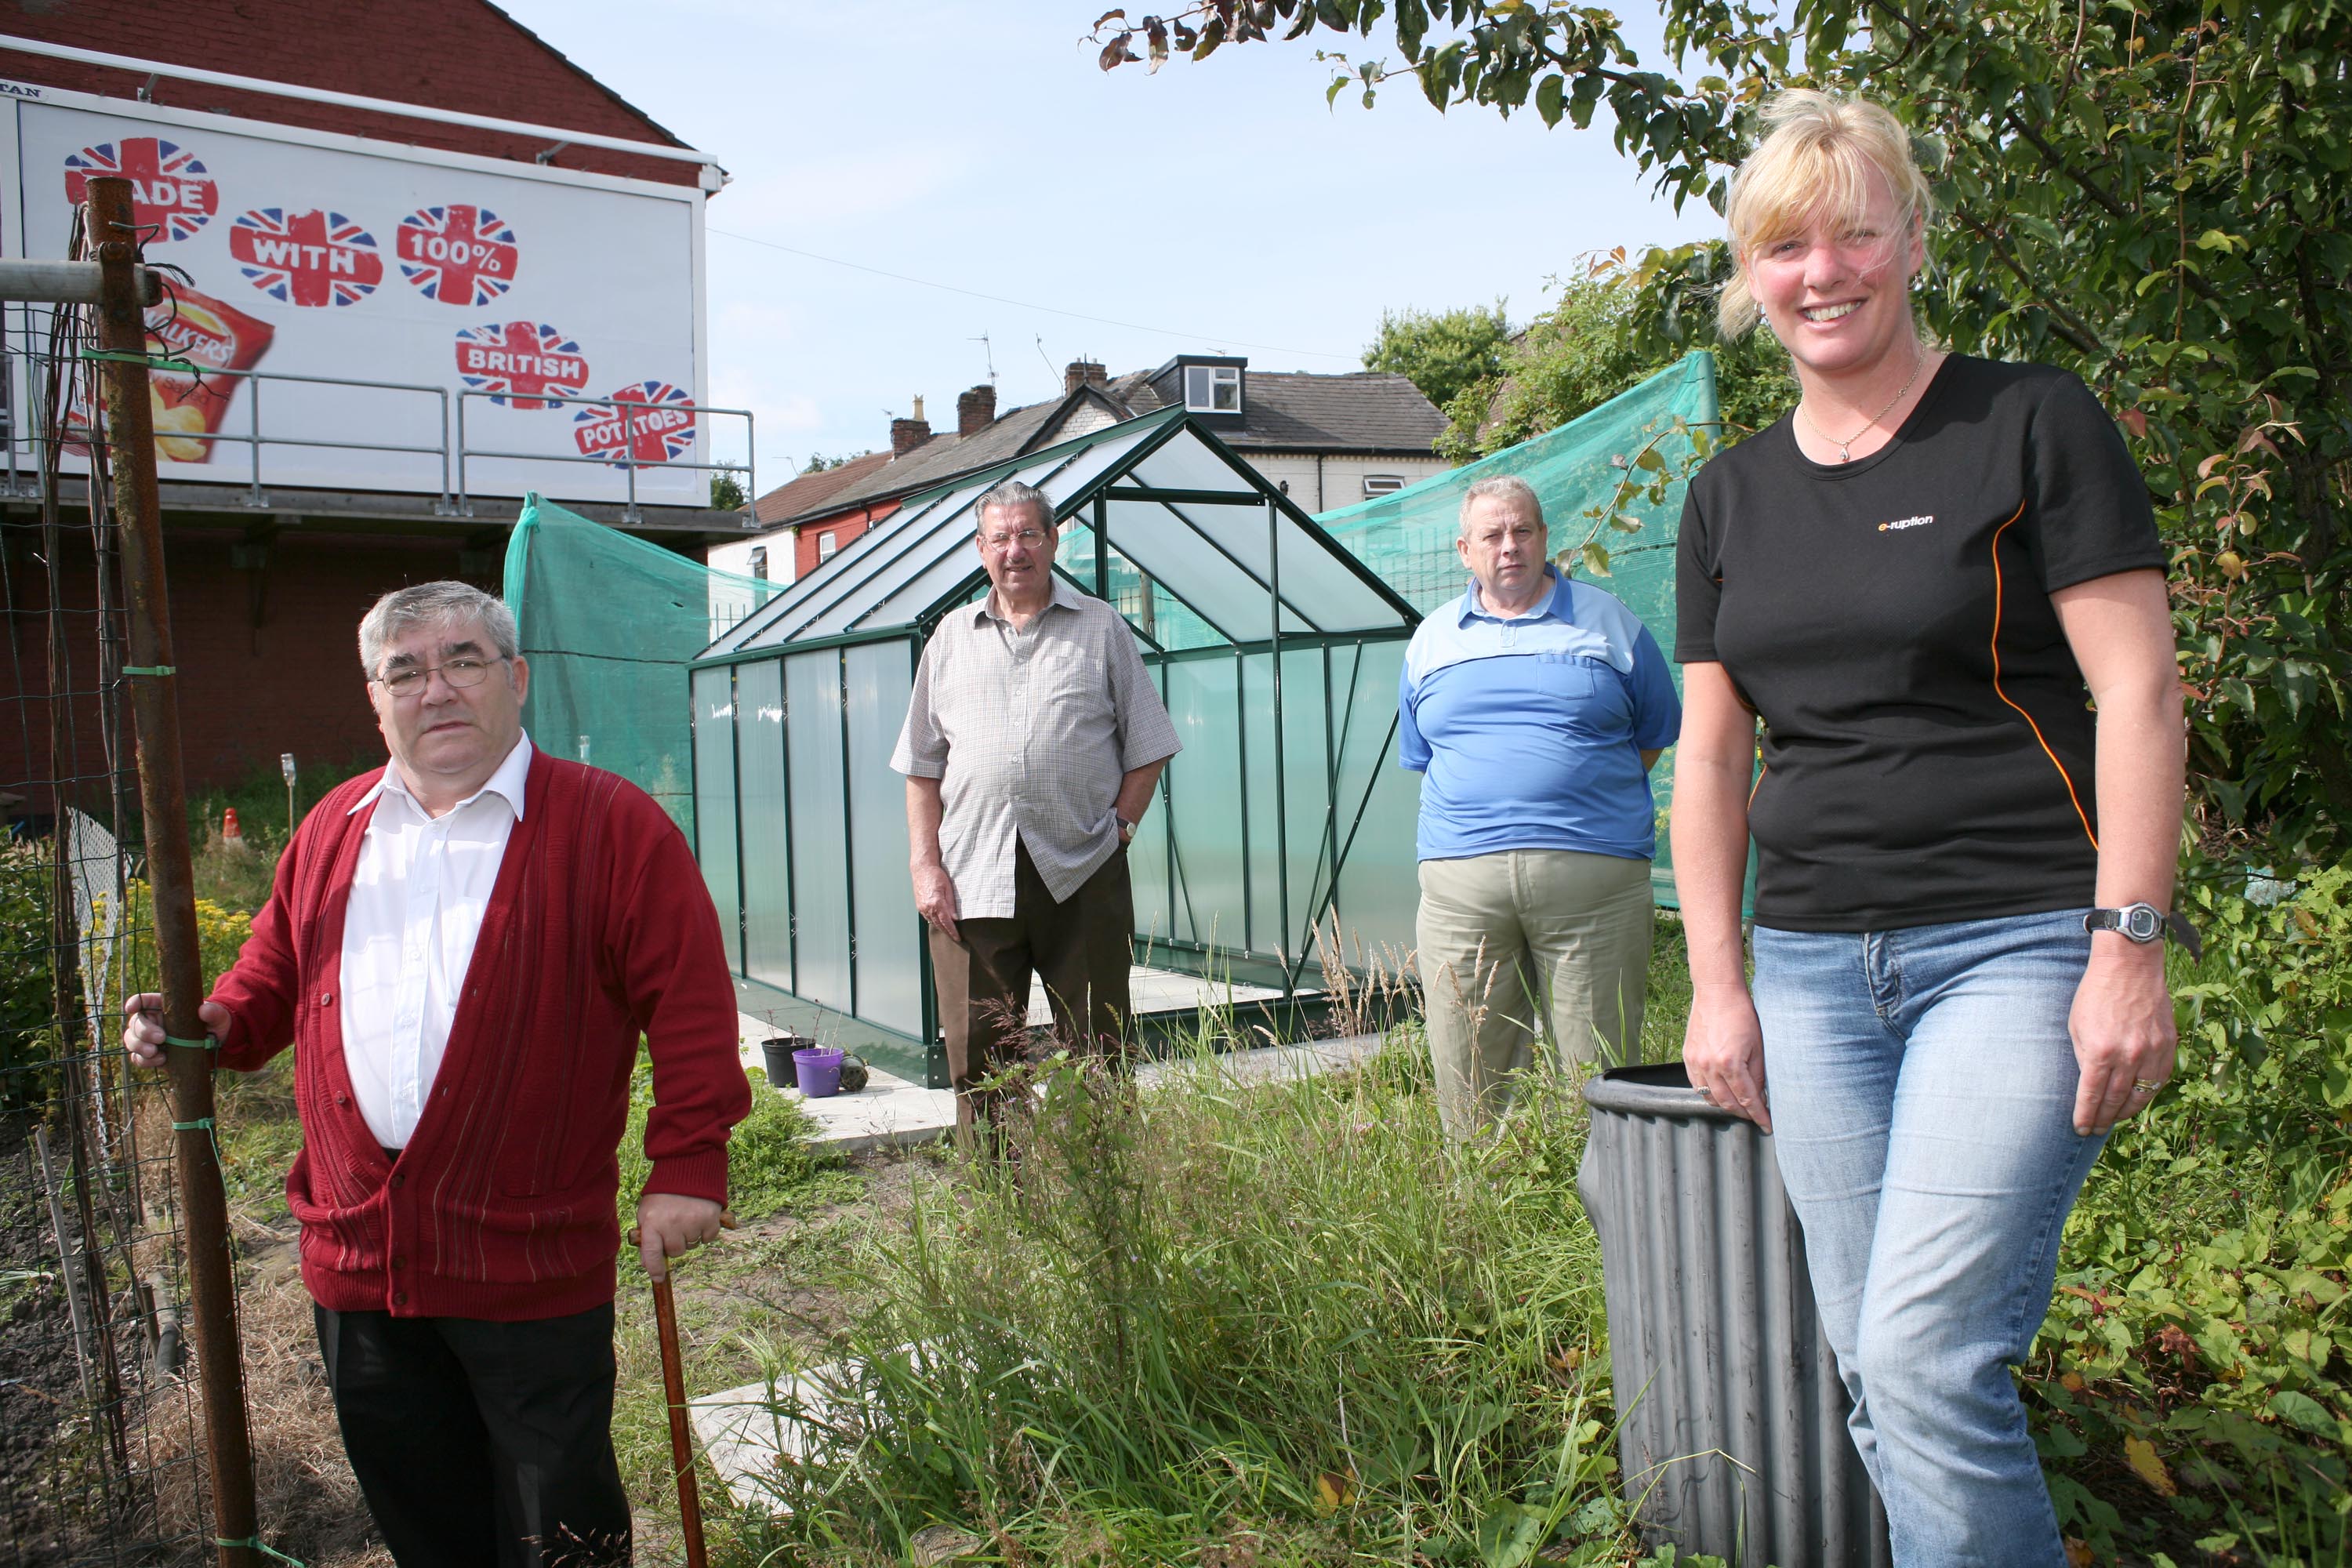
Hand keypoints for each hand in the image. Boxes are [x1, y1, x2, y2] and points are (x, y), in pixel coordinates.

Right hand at [121, 994, 229, 1068]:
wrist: (216, 1045)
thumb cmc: (214, 1024)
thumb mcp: (218, 1016)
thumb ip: (213, 1012)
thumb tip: (204, 1010)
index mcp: (164, 1006)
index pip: (144, 1000)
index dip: (135, 1002)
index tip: (131, 1007)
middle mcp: (153, 1021)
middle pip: (135, 1023)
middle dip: (143, 1031)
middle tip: (161, 1038)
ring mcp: (150, 1039)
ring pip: (131, 1041)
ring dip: (139, 1047)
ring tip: (155, 1052)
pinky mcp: (152, 1055)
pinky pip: (138, 1058)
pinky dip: (145, 1061)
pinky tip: (161, 1060)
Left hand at [634, 1192, 724, 1281]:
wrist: (687, 1168)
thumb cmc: (663, 1193)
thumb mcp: (647, 1212)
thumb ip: (647, 1236)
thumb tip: (648, 1263)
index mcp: (652, 1222)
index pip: (651, 1255)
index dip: (655, 1269)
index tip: (658, 1277)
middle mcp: (672, 1224)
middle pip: (676, 1251)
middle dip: (675, 1243)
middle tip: (674, 1227)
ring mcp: (692, 1222)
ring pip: (692, 1245)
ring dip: (690, 1236)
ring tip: (687, 1217)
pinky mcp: (710, 1218)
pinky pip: (708, 1238)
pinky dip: (705, 1231)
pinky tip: (699, 1217)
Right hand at [913, 861, 959, 942]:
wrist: (922, 869)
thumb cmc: (936, 875)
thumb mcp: (948, 888)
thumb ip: (951, 904)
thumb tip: (955, 918)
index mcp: (936, 903)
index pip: (946, 922)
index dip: (952, 931)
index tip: (957, 937)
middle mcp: (927, 907)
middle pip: (939, 925)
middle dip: (947, 932)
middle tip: (955, 937)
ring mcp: (922, 908)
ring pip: (933, 922)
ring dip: (941, 928)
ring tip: (949, 932)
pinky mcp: (919, 906)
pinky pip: (927, 918)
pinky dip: (934, 922)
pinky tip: (939, 923)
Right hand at [1684, 982, 1771, 1132]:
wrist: (1716, 993)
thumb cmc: (1741, 1014)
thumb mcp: (1758, 1046)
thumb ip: (1758, 1075)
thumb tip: (1760, 1096)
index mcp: (1730, 1063)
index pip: (1747, 1100)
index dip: (1759, 1115)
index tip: (1767, 1125)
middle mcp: (1710, 1066)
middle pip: (1727, 1103)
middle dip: (1744, 1114)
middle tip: (1755, 1116)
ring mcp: (1696, 1062)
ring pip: (1709, 1097)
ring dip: (1725, 1105)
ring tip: (1739, 1106)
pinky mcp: (1687, 1057)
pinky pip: (1697, 1085)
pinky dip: (1709, 1093)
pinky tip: (1721, 1091)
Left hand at [2070, 943, 2176, 1135]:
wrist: (2129, 966)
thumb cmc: (2095, 994)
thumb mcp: (2076, 1026)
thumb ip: (2084, 1058)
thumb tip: (2090, 1086)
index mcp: (2101, 1051)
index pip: (2092, 1096)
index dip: (2086, 1116)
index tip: (2081, 1129)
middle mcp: (2129, 1056)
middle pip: (2116, 1100)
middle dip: (2103, 1119)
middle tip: (2095, 1129)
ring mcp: (2152, 1051)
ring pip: (2140, 1095)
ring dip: (2126, 1112)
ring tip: (2114, 1120)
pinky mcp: (2168, 1045)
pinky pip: (2159, 1080)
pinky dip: (2147, 1094)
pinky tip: (2136, 1101)